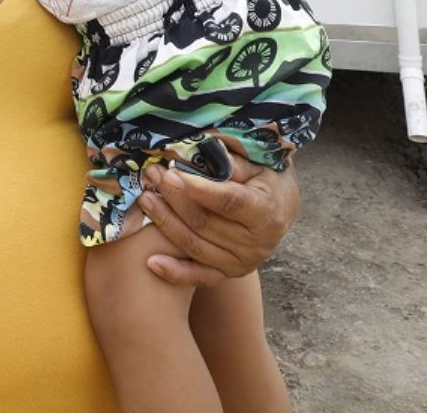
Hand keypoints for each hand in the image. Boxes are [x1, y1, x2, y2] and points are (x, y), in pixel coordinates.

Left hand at [138, 153, 298, 286]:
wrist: (281, 209)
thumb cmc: (266, 179)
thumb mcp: (259, 164)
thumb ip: (234, 162)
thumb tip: (208, 150)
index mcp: (266, 213)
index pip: (228, 202)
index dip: (199, 190)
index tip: (172, 174)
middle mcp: (257, 244)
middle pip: (205, 223)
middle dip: (174, 198)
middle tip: (152, 176)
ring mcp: (242, 262)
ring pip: (195, 246)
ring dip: (166, 223)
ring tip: (145, 199)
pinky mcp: (229, 273)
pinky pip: (199, 276)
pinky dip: (175, 272)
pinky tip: (151, 262)